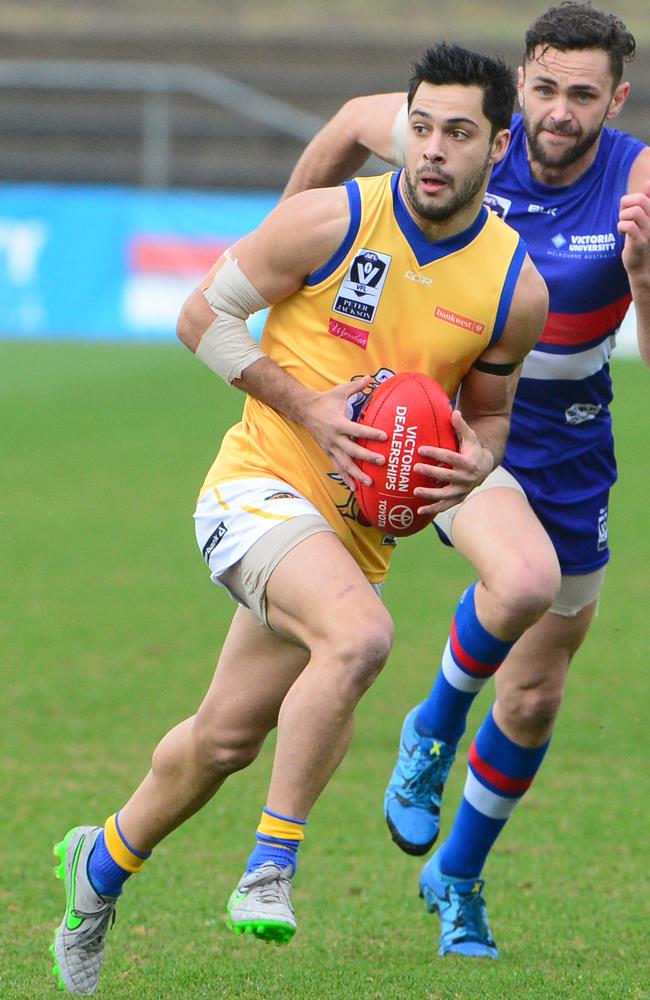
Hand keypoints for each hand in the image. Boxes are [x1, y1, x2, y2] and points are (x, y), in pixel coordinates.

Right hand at [302, 375, 386, 489]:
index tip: (385, 436)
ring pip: (344, 464)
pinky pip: (338, 468)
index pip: (357, 430)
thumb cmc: (325, 400)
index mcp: (338, 423)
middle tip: (382, 461)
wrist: (304, 410)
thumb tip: (371, 378)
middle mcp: (334, 438)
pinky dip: (346, 478)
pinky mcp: (328, 453)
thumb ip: (356, 387)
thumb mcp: (340, 391)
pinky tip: (355, 488)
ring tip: (370, 482)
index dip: (371, 433)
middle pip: (352, 450)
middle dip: (367, 457)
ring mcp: (330, 448)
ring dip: (357, 474)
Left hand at [412, 410, 493, 515]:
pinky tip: (419, 511)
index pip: (450, 457)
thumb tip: (454, 411)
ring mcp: (462, 490)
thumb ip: (461, 426)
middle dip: (431, 472)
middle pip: (447, 476)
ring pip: (445, 494)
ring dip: (430, 494)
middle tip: (415, 467)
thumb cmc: (473, 449)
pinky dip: (433, 509)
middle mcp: (466, 478)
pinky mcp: (458, 498)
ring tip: (415, 491)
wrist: (484, 467)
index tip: (421, 448)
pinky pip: (445, 506)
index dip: (436, 453)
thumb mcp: (470, 437)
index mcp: (468, 462)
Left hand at [619, 180, 649, 275]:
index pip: (649, 190)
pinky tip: (622, 233)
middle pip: (640, 199)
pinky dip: (621, 226)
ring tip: (622, 225)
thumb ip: (646, 201)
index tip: (626, 210)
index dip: (631, 198)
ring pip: (634, 211)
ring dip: (622, 217)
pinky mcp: (641, 242)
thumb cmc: (640, 239)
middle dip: (625, 206)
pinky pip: (629, 225)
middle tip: (622, 216)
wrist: (642, 266)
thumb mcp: (643, 218)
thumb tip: (648, 183)